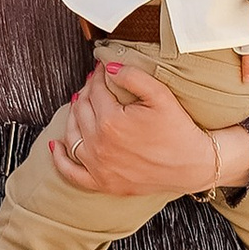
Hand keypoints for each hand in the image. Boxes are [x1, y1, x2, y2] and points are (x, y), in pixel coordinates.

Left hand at [52, 55, 232, 196]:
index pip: (95, 92)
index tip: (103, 69)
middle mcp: (99, 145)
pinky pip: (71, 172)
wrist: (193, 165)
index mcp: (111, 122)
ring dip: (73, 115)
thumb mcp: (160, 95)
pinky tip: (55, 145)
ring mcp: (98, 167)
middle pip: (82, 110)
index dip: (99, 77)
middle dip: (87, 92)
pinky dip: (60, 158)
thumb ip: (132, 76)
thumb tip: (107, 67)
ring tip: (81, 103)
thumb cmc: (179, 129)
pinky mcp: (102, 183)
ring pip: (73, 134)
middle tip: (96, 83)